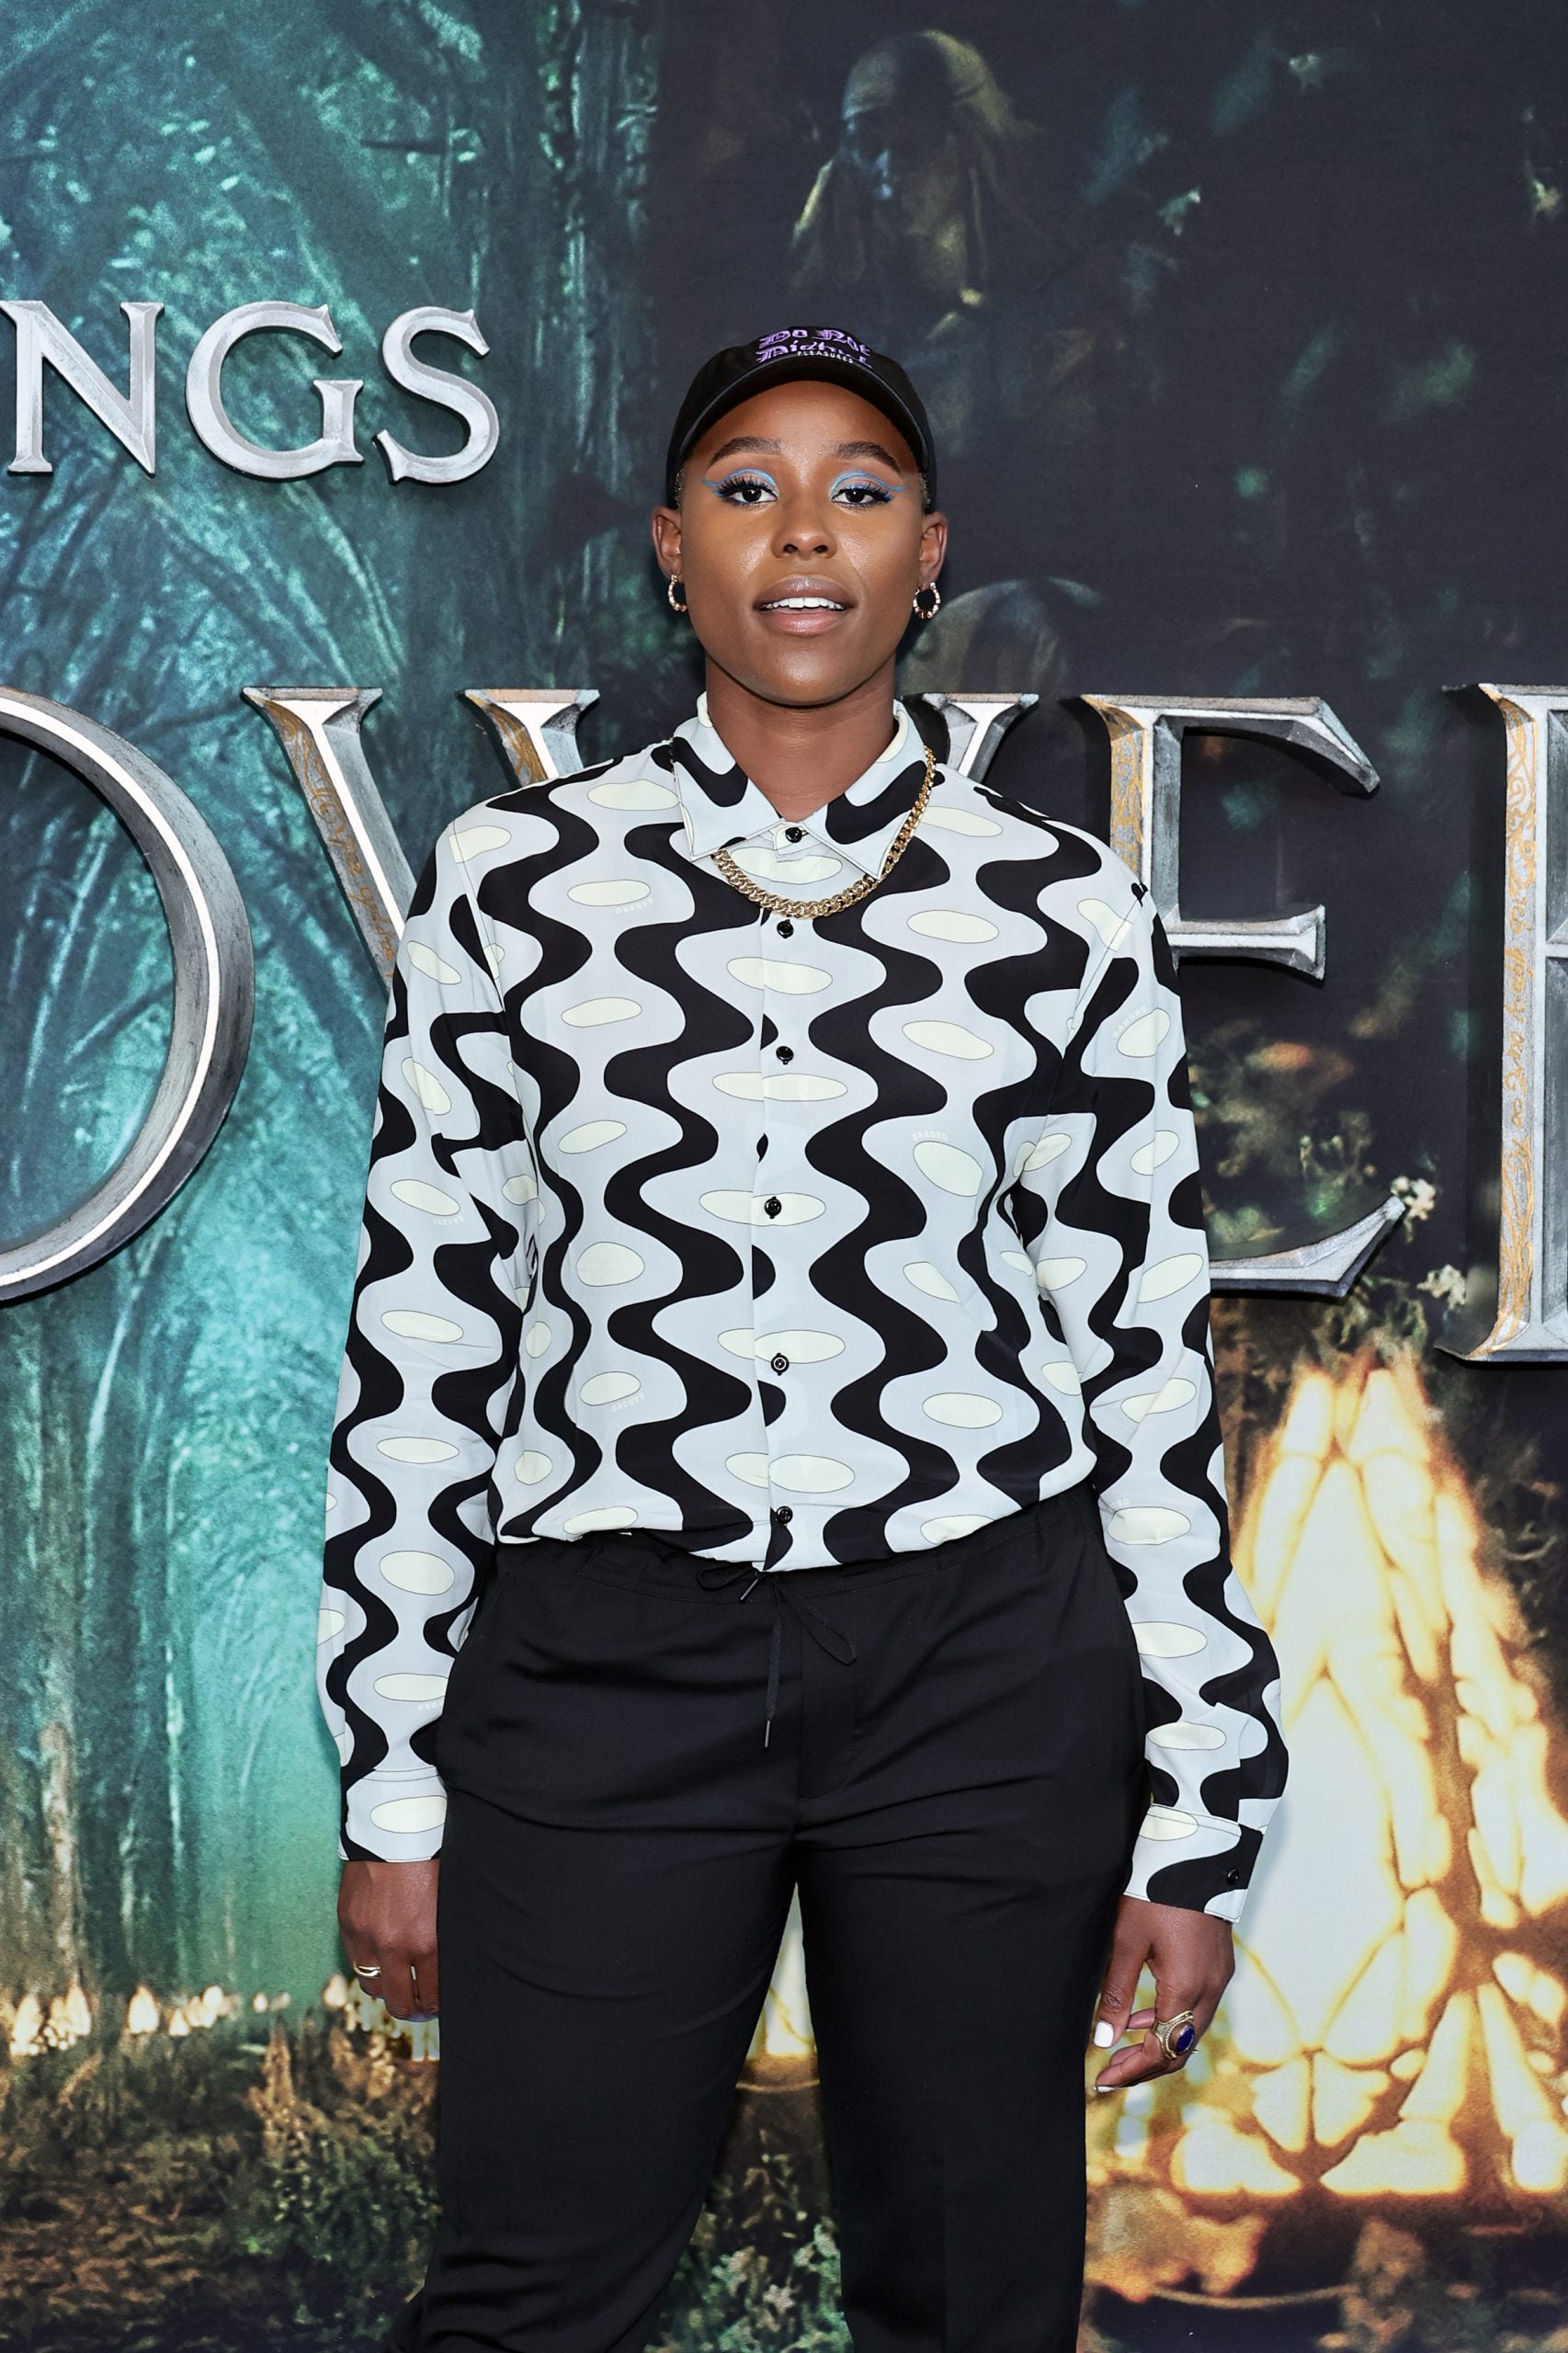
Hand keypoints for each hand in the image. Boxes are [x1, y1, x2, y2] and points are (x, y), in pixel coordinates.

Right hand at [338, 1857, 439, 2020]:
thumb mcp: (447, 1902)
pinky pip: (355, 1961)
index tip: (437, 2007)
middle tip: (419, 2007)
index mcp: (427, 1940)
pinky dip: (368, 1965)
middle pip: (399, 2001)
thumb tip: (442, 1969)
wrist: (395, 1827)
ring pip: (372, 1987)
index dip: (436, 2007)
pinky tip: (380, 1960)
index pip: (432, 1995)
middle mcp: (394, 1946)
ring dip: (385, 1990)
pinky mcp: (348, 1923)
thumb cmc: (431, 1859)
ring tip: (397, 1985)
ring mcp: (366, 1936)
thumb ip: (441, 1938)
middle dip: (411, 2009)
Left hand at [1089, 1892, 1232, 2091]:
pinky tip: (1145, 2015)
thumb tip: (1103, 2040)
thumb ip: (1116, 1994)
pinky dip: (1172, 2020)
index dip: (1131, 2070)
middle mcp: (1210, 1990)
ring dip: (1158, 2043)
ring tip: (1122, 2045)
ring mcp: (1219, 1978)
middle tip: (1111, 2070)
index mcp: (1186, 1989)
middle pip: (1180, 2048)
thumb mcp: (1127, 1942)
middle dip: (1145, 2064)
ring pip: (1190, 2030)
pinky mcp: (1220, 1965)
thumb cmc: (1156, 1893)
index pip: (1160, 2050)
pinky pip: (1197, 2008)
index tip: (1104, 2079)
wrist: (1196, 1854)